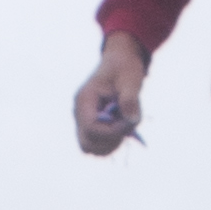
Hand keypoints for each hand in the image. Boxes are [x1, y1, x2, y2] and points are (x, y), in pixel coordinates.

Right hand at [75, 37, 147, 157]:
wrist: (120, 61)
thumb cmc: (124, 67)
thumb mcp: (131, 79)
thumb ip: (130, 99)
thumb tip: (132, 120)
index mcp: (84, 99)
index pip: (91, 128)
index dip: (112, 131)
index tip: (129, 120)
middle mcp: (79, 113)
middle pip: (87, 144)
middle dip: (111, 140)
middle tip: (125, 124)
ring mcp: (83, 120)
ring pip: (92, 148)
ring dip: (112, 142)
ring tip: (124, 122)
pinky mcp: (91, 125)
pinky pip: (98, 144)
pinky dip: (113, 140)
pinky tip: (121, 124)